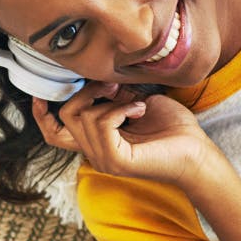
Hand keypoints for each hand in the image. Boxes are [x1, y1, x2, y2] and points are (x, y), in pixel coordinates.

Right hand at [31, 81, 223, 188]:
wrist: (198, 151)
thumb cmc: (174, 129)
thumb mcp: (137, 102)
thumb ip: (114, 95)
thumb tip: (100, 79)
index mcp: (97, 141)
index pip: (55, 134)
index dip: (42, 115)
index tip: (43, 95)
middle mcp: (96, 153)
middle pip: (67, 115)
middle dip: (89, 91)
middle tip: (116, 88)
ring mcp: (104, 159)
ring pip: (83, 116)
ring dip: (111, 100)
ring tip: (136, 104)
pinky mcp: (116, 161)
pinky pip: (101, 123)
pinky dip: (120, 109)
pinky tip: (140, 110)